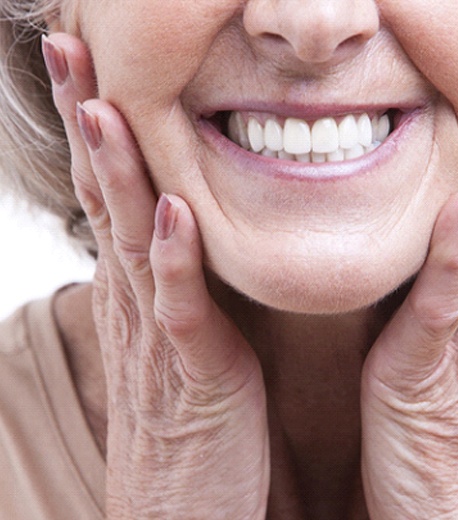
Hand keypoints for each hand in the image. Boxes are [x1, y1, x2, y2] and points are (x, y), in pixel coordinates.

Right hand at [42, 33, 268, 518]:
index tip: (91, 64)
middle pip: (105, 199)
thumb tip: (182, 227)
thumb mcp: (181, 336)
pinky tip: (171, 212)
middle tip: (71, 48)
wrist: (181, 508)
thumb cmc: (191, 419)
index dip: (98, 128)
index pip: (112, 193)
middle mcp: (137, 303)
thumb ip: (180, 283)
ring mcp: (159, 338)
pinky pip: (180, 310)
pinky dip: (173, 260)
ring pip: (131, 241)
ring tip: (103, 104)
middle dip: (88, 122)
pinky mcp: (193, 377)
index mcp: (141, 290)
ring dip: (117, 173)